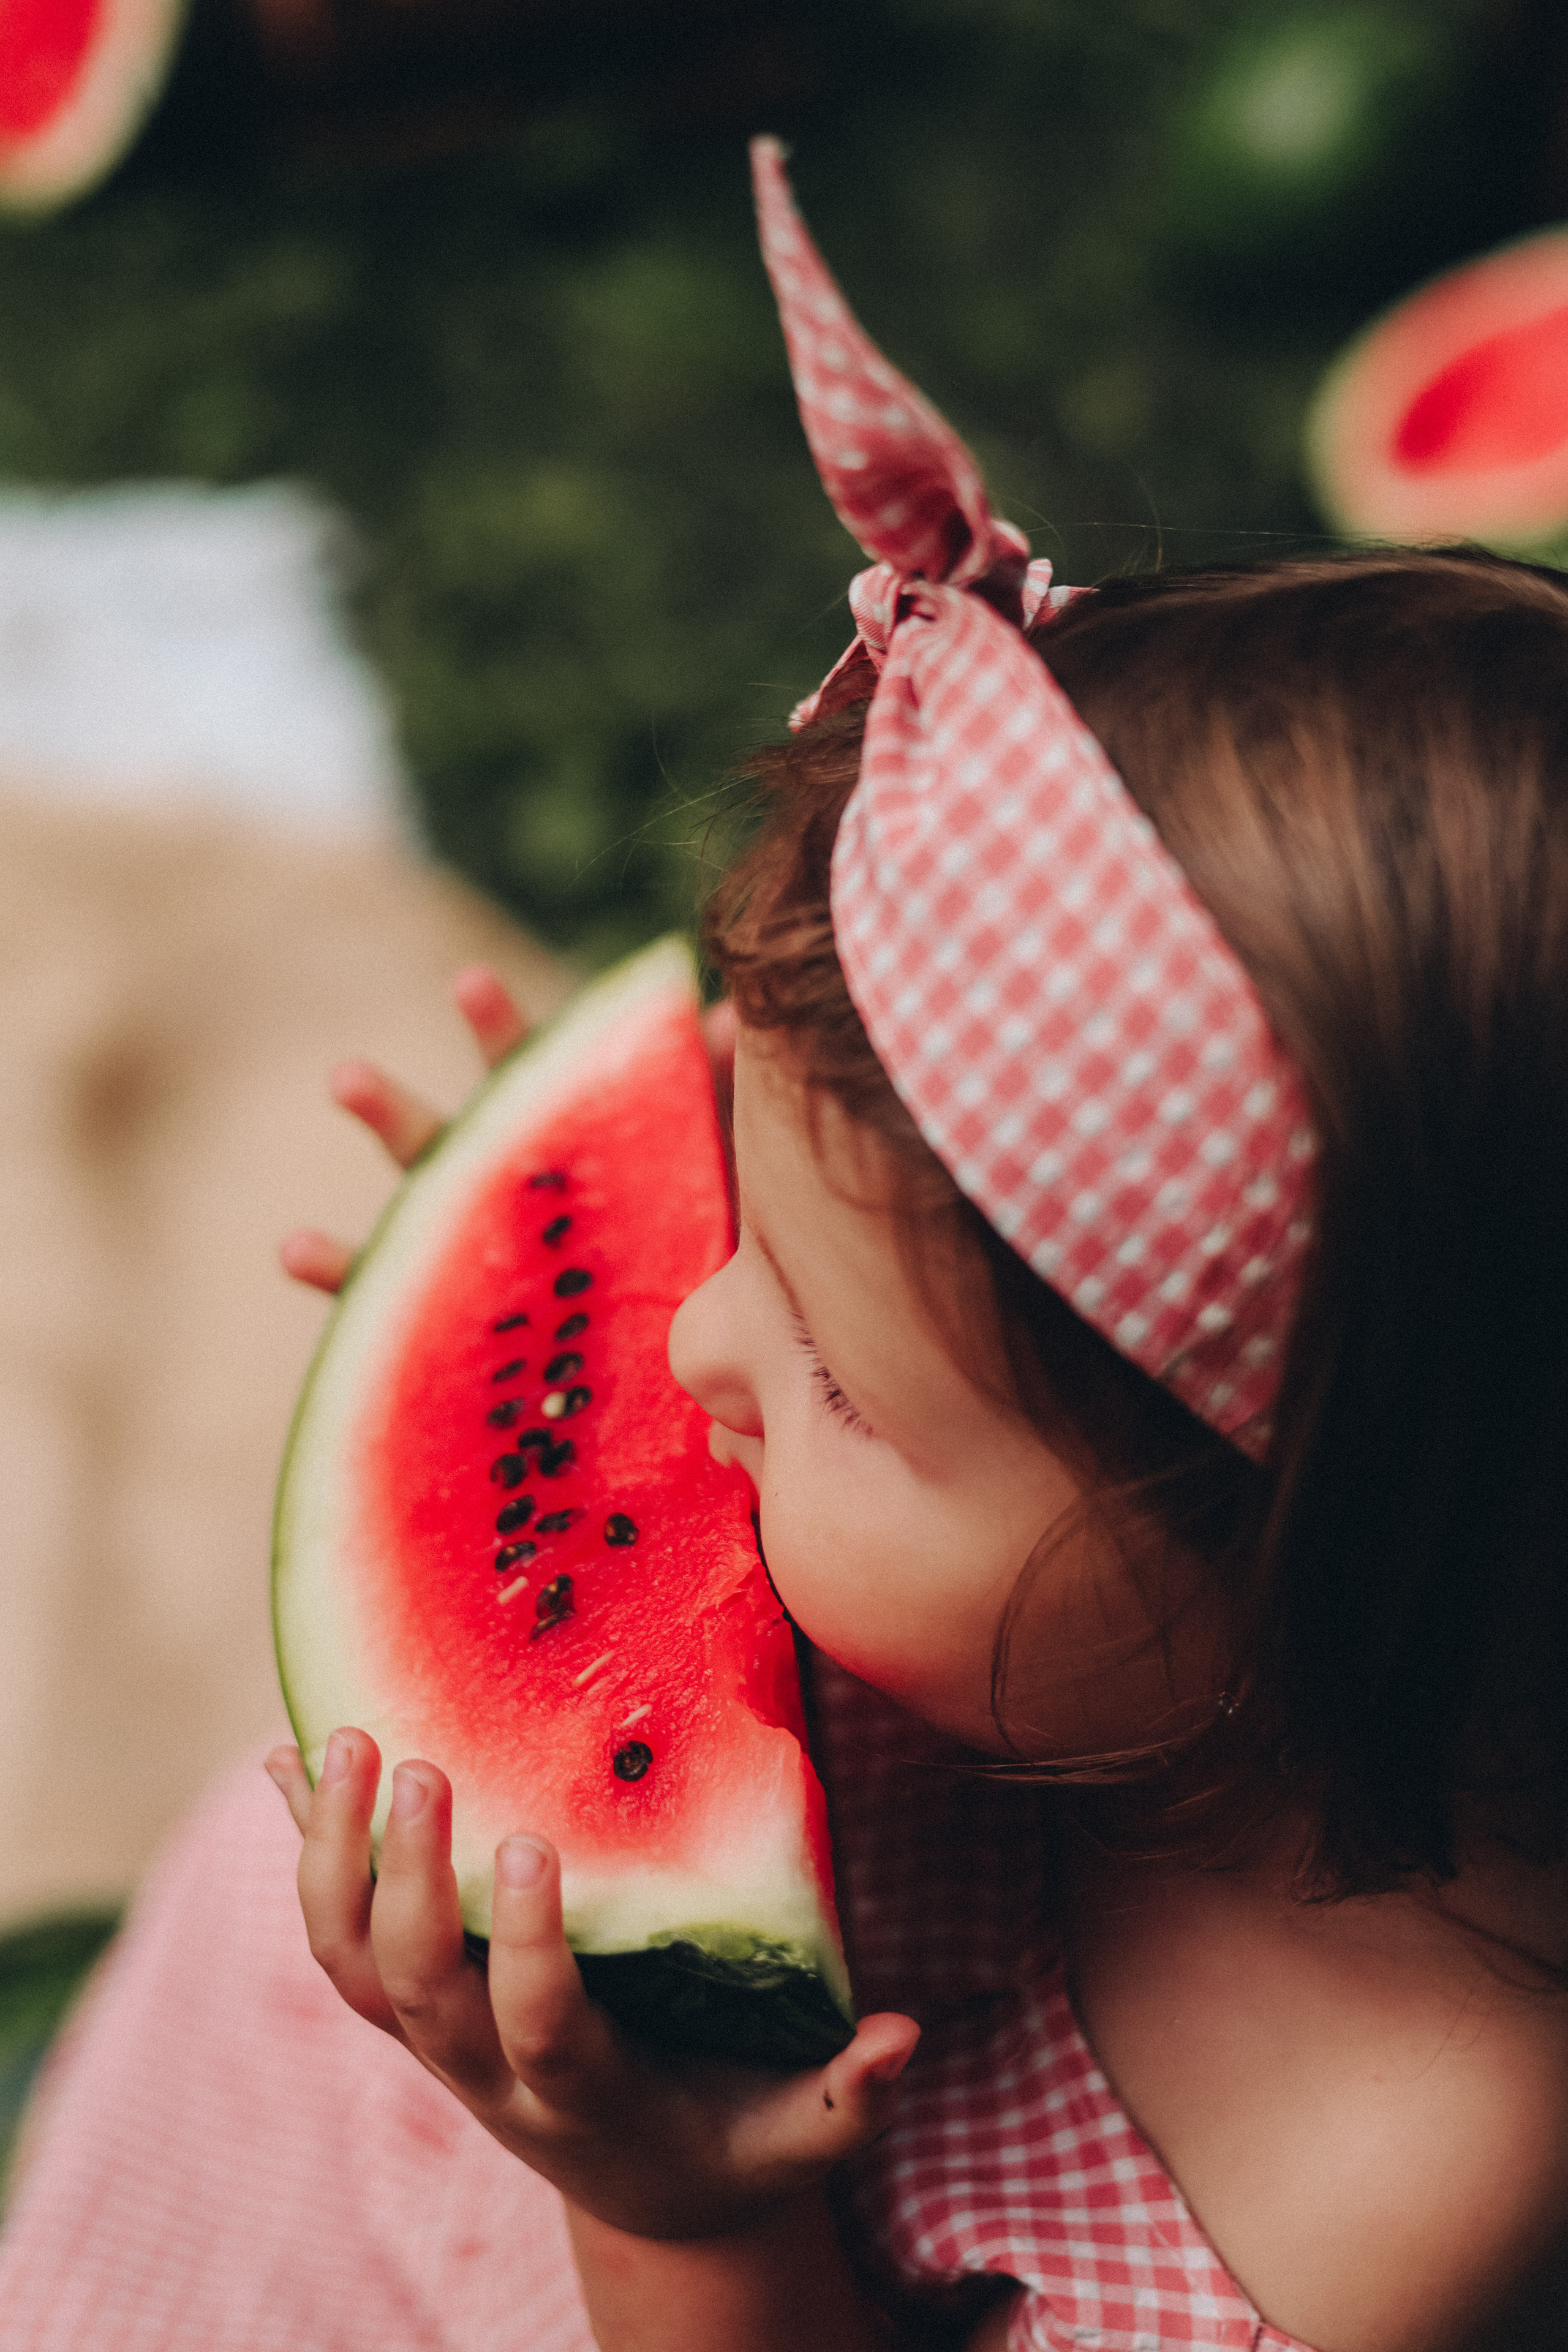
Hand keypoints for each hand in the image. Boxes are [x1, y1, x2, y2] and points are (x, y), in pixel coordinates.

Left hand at [264, 1731, 918, 2241]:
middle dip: (406, 1882)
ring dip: (332, 1856)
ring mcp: (437, 2046)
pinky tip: (289, 1759)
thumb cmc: (734, 2148)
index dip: (523, 1948)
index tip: (530, 1845)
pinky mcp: (412, 2012)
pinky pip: (333, 1936)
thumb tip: (907, 2037)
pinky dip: (308, 1850)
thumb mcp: (799, 2139)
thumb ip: (850, 2095)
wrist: (650, 2200)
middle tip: (420, 1765)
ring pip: (348, 1965)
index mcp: (584, 2096)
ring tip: (341, 1738)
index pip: (536, 2026)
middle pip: (414, 1989)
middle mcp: (488, 2075)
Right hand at [280, 966, 737, 1295]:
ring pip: (407, 1209)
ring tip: (330, 1104)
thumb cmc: (690, 1256)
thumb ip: (711, 1100)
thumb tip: (729, 1016)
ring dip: (364, 1168)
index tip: (467, 985)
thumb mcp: (708, 1179)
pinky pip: (385, 1310)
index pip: (528, 1085)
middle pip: (448, 1141)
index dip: (501, 1036)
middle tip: (343, 1077)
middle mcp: (497, 1197)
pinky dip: (335, 1272)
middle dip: (398, 1107)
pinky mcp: (447, 1332)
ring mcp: (466, 1261)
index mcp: (557, 1155)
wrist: (673, 1370)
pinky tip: (291, 1245)